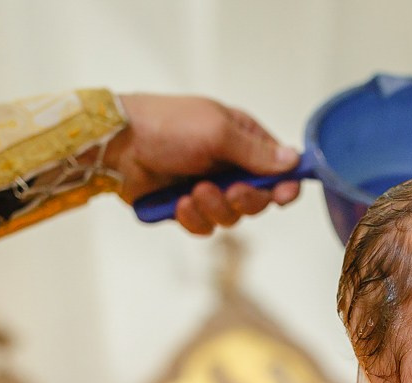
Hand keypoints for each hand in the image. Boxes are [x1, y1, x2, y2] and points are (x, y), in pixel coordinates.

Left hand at [105, 94, 300, 233]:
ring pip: (232, 217)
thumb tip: (294, 160)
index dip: (284, 185)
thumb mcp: (218, 133)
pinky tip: (177, 204)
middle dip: (245, 200)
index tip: (282, 195)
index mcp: (242, 140)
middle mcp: (229, 165)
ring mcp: (208, 187)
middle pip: (259, 199)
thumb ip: (257, 153)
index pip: (278, 168)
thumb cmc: (167, 126)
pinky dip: (193, 218)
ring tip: (193, 192)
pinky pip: (204, 227)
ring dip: (214, 208)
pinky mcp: (187, 207)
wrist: (117, 145)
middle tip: (230, 191)